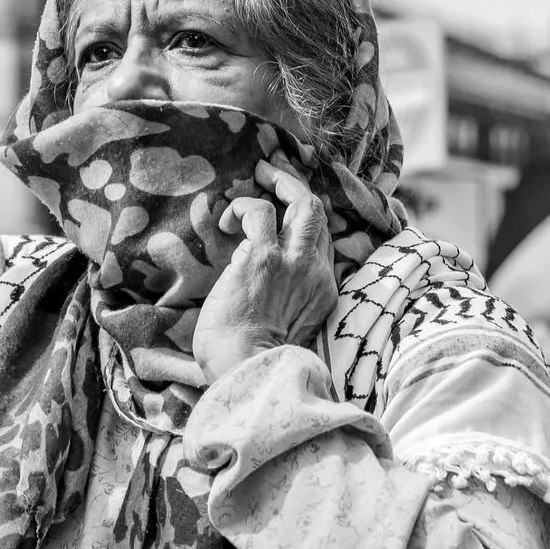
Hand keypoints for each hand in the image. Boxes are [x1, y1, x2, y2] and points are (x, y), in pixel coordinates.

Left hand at [194, 160, 336, 383]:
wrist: (248, 373)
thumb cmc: (250, 363)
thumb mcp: (282, 332)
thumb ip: (279, 303)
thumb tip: (249, 280)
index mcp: (322, 294)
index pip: (322, 245)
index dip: (304, 225)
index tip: (287, 215)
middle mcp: (316, 274)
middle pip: (320, 216)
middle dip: (299, 188)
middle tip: (276, 176)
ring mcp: (294, 263)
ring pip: (303, 202)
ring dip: (280, 182)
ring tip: (260, 175)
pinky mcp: (264, 257)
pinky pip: (259, 211)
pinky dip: (243, 207)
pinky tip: (226, 221)